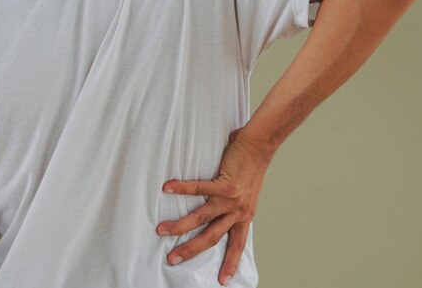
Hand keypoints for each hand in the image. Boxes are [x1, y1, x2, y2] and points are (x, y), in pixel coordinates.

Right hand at [156, 127, 274, 285]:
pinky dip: (181, 188)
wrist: (260, 146)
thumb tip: (219, 207)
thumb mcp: (247, 193)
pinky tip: (167, 188)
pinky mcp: (225, 183)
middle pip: (211, 237)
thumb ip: (233, 204)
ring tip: (161, 230)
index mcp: (245, 215)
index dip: (229, 263)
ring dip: (180, 226)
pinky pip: (199, 188)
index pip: (236, 244)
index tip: (223, 281)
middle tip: (172, 259)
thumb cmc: (251, 165)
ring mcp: (231, 199)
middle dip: (191, 250)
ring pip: (202, 218)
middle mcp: (238, 211)